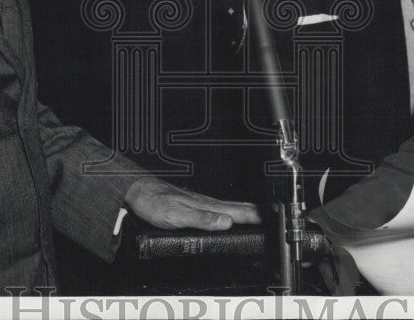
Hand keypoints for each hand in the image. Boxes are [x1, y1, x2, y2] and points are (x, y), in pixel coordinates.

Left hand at [124, 176, 260, 230]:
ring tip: (258, 213)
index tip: (273, 216)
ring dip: (246, 210)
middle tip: (274, 214)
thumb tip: (226, 222)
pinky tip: (229, 215)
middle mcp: (206, 202)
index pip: (237, 211)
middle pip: (237, 207)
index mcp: (206, 205)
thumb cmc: (154, 202)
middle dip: (257, 210)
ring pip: (229, 206)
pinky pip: (219, 208)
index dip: (256, 215)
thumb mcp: (177, 215)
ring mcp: (200, 202)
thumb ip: (202, 219)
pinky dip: (231, 211)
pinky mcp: (193, 204)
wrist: (139, 192)